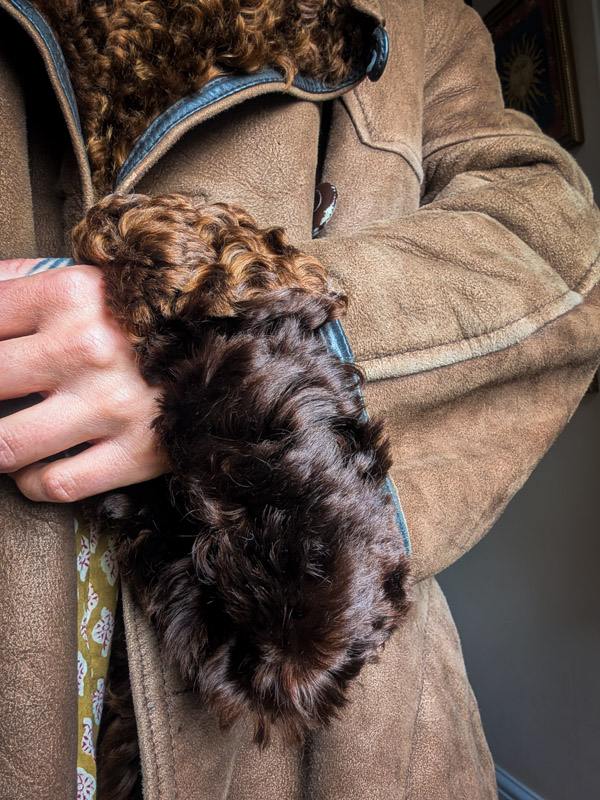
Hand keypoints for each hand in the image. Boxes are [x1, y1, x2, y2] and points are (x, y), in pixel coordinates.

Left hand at [0, 259, 168, 501]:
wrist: (242, 351)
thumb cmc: (158, 317)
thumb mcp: (96, 280)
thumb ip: (26, 280)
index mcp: (71, 293)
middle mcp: (86, 347)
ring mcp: (110, 404)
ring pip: (5, 445)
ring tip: (4, 437)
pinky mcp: (135, 452)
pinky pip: (55, 483)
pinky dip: (32, 481)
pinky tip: (38, 464)